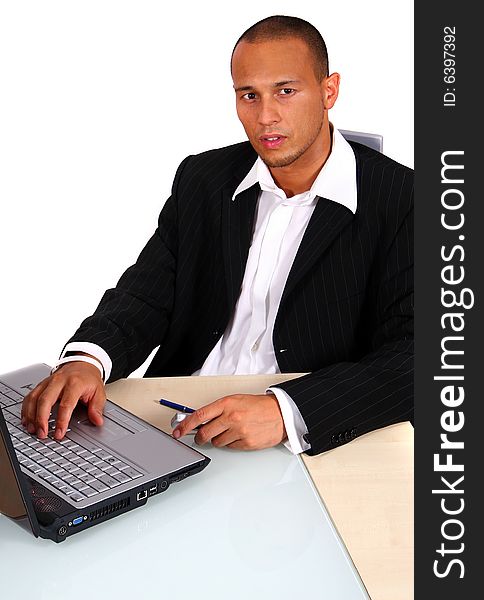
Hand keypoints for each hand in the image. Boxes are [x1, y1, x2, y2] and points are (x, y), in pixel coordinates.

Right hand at [21, 361, 105, 440]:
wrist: (82, 363)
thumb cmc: (89, 379)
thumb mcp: (99, 391)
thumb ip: (97, 408)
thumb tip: (97, 421)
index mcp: (75, 383)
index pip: (66, 404)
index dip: (61, 421)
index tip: (59, 433)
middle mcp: (59, 381)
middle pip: (45, 400)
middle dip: (41, 419)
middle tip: (42, 434)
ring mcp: (48, 382)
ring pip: (34, 398)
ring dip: (31, 415)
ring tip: (33, 429)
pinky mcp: (41, 384)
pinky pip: (30, 396)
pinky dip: (26, 409)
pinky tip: (27, 420)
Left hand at [172, 393, 286, 449]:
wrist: (280, 413)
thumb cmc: (258, 406)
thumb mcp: (235, 400)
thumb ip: (217, 410)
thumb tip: (200, 420)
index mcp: (226, 404)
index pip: (199, 415)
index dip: (185, 425)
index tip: (177, 431)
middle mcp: (231, 417)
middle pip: (204, 433)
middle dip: (200, 437)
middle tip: (201, 437)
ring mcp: (239, 431)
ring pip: (216, 442)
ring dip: (218, 439)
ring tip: (230, 431)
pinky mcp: (246, 443)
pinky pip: (230, 448)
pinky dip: (231, 444)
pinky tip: (239, 435)